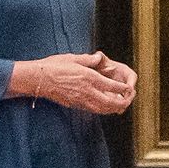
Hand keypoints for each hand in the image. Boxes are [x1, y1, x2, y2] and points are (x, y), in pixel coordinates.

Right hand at [12, 52, 135, 115]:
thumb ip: (89, 60)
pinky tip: (104, 108)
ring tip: (120, 107)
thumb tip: (99, 57)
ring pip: (102, 109)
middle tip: (128, 101)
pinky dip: (102, 110)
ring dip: (113, 109)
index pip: (112, 86)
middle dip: (122, 103)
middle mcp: (87, 91)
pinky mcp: (75, 104)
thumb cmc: (54, 66)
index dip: (123, 89)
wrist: (39, 80)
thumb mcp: (74, 58)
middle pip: (110, 102)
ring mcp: (81, 100)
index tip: (129, 88)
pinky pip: (93, 110)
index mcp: (90, 77)